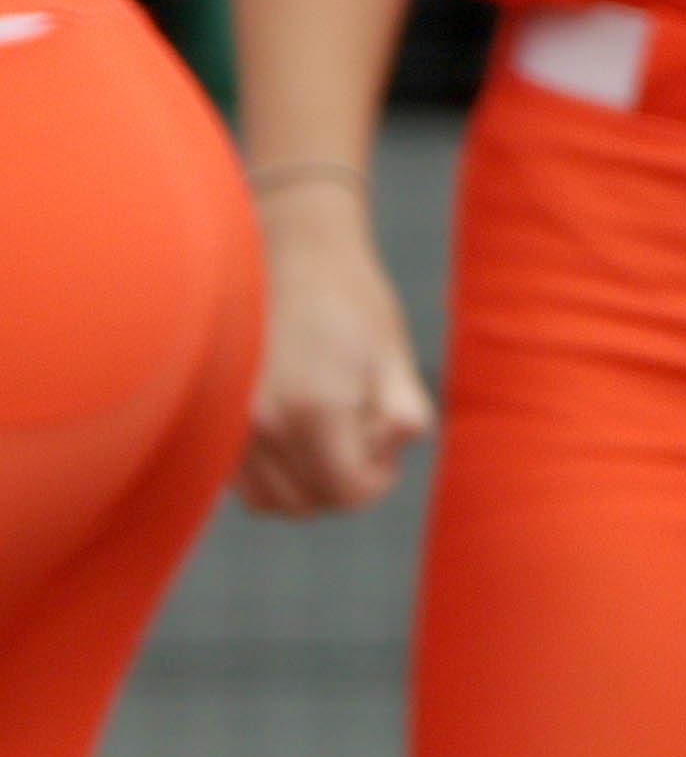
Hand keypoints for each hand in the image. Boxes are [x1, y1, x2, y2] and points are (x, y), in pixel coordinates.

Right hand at [237, 182, 431, 517]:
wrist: (289, 252)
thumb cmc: (351, 300)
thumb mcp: (391, 353)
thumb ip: (401, 410)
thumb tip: (393, 446)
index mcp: (313, 410)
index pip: (345, 493)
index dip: (376, 483)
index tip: (386, 452)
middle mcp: (262, 426)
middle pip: (305, 505)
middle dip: (342, 485)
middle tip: (362, 440)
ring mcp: (230, 425)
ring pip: (268, 500)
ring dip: (304, 485)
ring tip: (329, 436)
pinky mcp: (213, 420)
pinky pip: (240, 479)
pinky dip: (273, 473)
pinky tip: (297, 430)